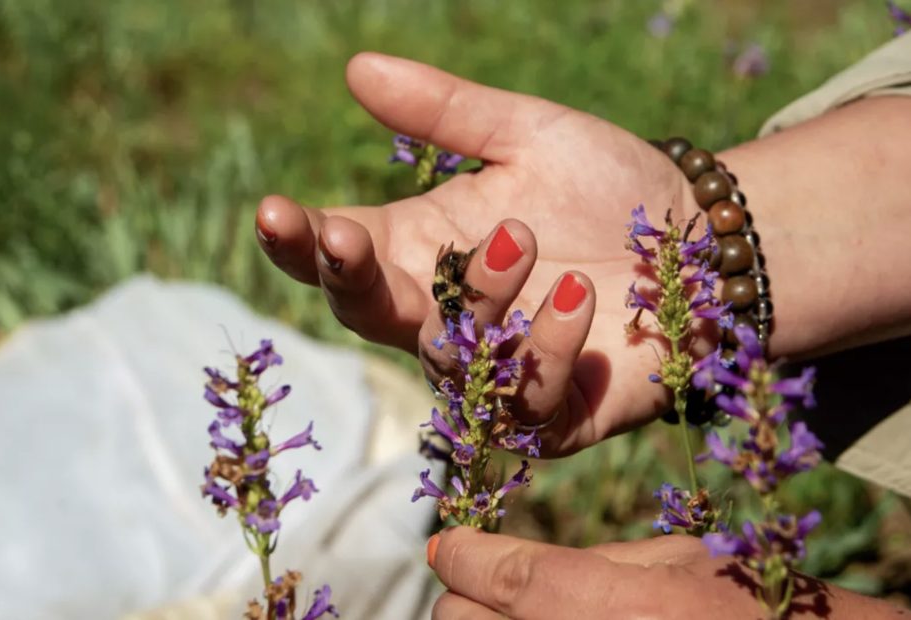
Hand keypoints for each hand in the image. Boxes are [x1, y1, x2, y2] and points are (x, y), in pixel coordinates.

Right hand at [257, 53, 694, 453]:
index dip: (300, 242)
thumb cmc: (609, 186)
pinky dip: (542, 352)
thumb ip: (446, 110)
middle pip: (369, 316)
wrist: (700, 240)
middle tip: (348, 238)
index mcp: (426, 249)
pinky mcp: (549, 416)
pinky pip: (522, 402)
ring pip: (445, 358)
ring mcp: (494, 371)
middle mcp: (446, 315)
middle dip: (348, 282)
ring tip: (523, 235)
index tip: (273, 210)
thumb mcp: (528, 134)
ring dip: (475, 299)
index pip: (342, 256)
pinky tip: (577, 303)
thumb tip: (357, 66)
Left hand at [425, 527, 903, 618]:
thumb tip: (507, 563)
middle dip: (466, 600)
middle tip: (483, 586)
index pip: (496, 576)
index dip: (465, 555)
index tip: (453, 547)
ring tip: (518, 612)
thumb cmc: (755, 601)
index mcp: (597, 604)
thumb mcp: (675, 560)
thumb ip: (587, 562)